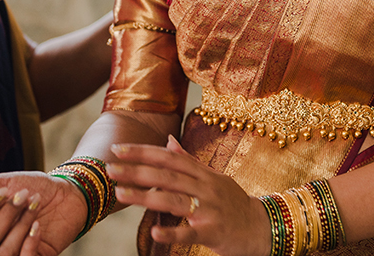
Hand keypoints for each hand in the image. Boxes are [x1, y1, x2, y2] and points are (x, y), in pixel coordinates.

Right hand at [0, 172, 84, 255]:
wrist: (67, 192)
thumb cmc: (33, 187)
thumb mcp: (4, 183)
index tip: (3, 192)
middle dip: (5, 216)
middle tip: (23, 196)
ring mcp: (14, 250)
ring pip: (4, 249)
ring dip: (21, 223)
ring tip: (35, 203)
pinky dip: (29, 242)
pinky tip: (37, 226)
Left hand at [109, 136, 270, 255]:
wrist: (262, 228)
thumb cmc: (234, 204)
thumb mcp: (214, 179)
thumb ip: (189, 162)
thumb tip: (167, 141)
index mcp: (204, 174)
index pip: (170, 158)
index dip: (144, 152)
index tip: (119, 148)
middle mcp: (206, 188)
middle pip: (168, 176)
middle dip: (137, 170)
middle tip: (110, 167)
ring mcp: (209, 210)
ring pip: (174, 200)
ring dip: (145, 196)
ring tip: (120, 193)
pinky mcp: (212, 232)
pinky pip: (190, 232)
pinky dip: (173, 232)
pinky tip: (155, 232)